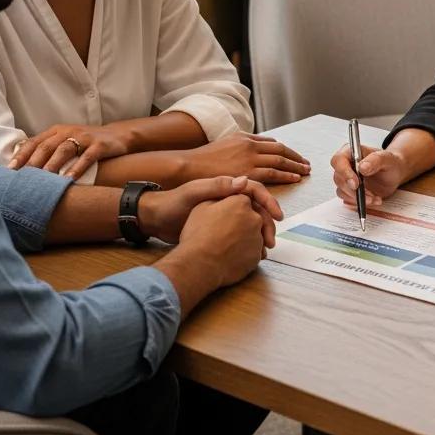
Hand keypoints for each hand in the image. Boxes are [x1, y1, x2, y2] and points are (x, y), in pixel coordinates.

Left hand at [8, 123, 131, 178]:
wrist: (118, 135)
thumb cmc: (87, 142)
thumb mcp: (66, 141)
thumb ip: (48, 150)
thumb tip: (24, 169)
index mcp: (57, 131)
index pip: (35, 141)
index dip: (22, 155)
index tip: (10, 170)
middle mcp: (68, 131)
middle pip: (47, 145)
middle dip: (33, 161)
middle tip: (22, 177)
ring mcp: (85, 137)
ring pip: (64, 149)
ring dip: (52, 164)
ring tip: (44, 179)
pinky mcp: (99, 145)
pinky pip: (87, 156)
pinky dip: (77, 167)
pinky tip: (69, 179)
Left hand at [140, 175, 281, 245]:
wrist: (156, 220)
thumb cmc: (172, 203)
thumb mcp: (193, 192)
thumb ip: (217, 186)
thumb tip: (244, 180)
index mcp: (225, 186)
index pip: (255, 189)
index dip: (269, 201)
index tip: (277, 216)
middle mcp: (228, 198)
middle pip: (257, 207)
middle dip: (268, 223)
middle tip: (270, 240)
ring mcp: (224, 213)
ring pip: (252, 222)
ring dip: (261, 234)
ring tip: (265, 249)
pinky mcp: (220, 227)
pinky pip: (242, 233)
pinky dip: (250, 242)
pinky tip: (253, 254)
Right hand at [177, 192, 267, 288]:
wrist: (199, 265)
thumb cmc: (198, 235)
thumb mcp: (202, 206)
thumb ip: (220, 196)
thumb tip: (231, 193)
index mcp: (241, 202)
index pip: (244, 201)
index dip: (234, 208)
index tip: (228, 215)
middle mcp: (254, 218)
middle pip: (253, 217)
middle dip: (244, 223)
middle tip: (230, 231)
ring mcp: (258, 238)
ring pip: (255, 235)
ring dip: (246, 238)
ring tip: (228, 245)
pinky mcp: (257, 256)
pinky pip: (254, 252)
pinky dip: (246, 253)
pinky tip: (232, 256)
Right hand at [179, 133, 309, 185]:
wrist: (188, 167)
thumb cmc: (203, 161)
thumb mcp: (224, 146)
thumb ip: (239, 148)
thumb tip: (251, 154)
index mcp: (244, 138)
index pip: (271, 143)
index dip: (285, 151)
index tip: (294, 156)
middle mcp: (249, 145)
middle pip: (280, 150)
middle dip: (295, 157)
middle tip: (306, 164)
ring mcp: (249, 158)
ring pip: (279, 161)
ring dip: (295, 166)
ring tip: (305, 171)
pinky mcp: (247, 172)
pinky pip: (273, 173)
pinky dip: (286, 175)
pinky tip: (294, 178)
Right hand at [330, 144, 406, 207]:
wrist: (395, 174)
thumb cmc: (390, 163)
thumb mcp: (387, 158)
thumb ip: (375, 160)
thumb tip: (362, 167)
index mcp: (351, 152)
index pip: (338, 160)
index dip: (344, 172)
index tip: (356, 183)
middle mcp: (346, 165)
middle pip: (338, 178)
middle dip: (353, 190)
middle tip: (369, 195)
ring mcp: (347, 179)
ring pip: (342, 191)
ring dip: (358, 198)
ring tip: (375, 197)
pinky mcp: (350, 191)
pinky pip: (349, 199)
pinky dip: (361, 202)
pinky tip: (374, 199)